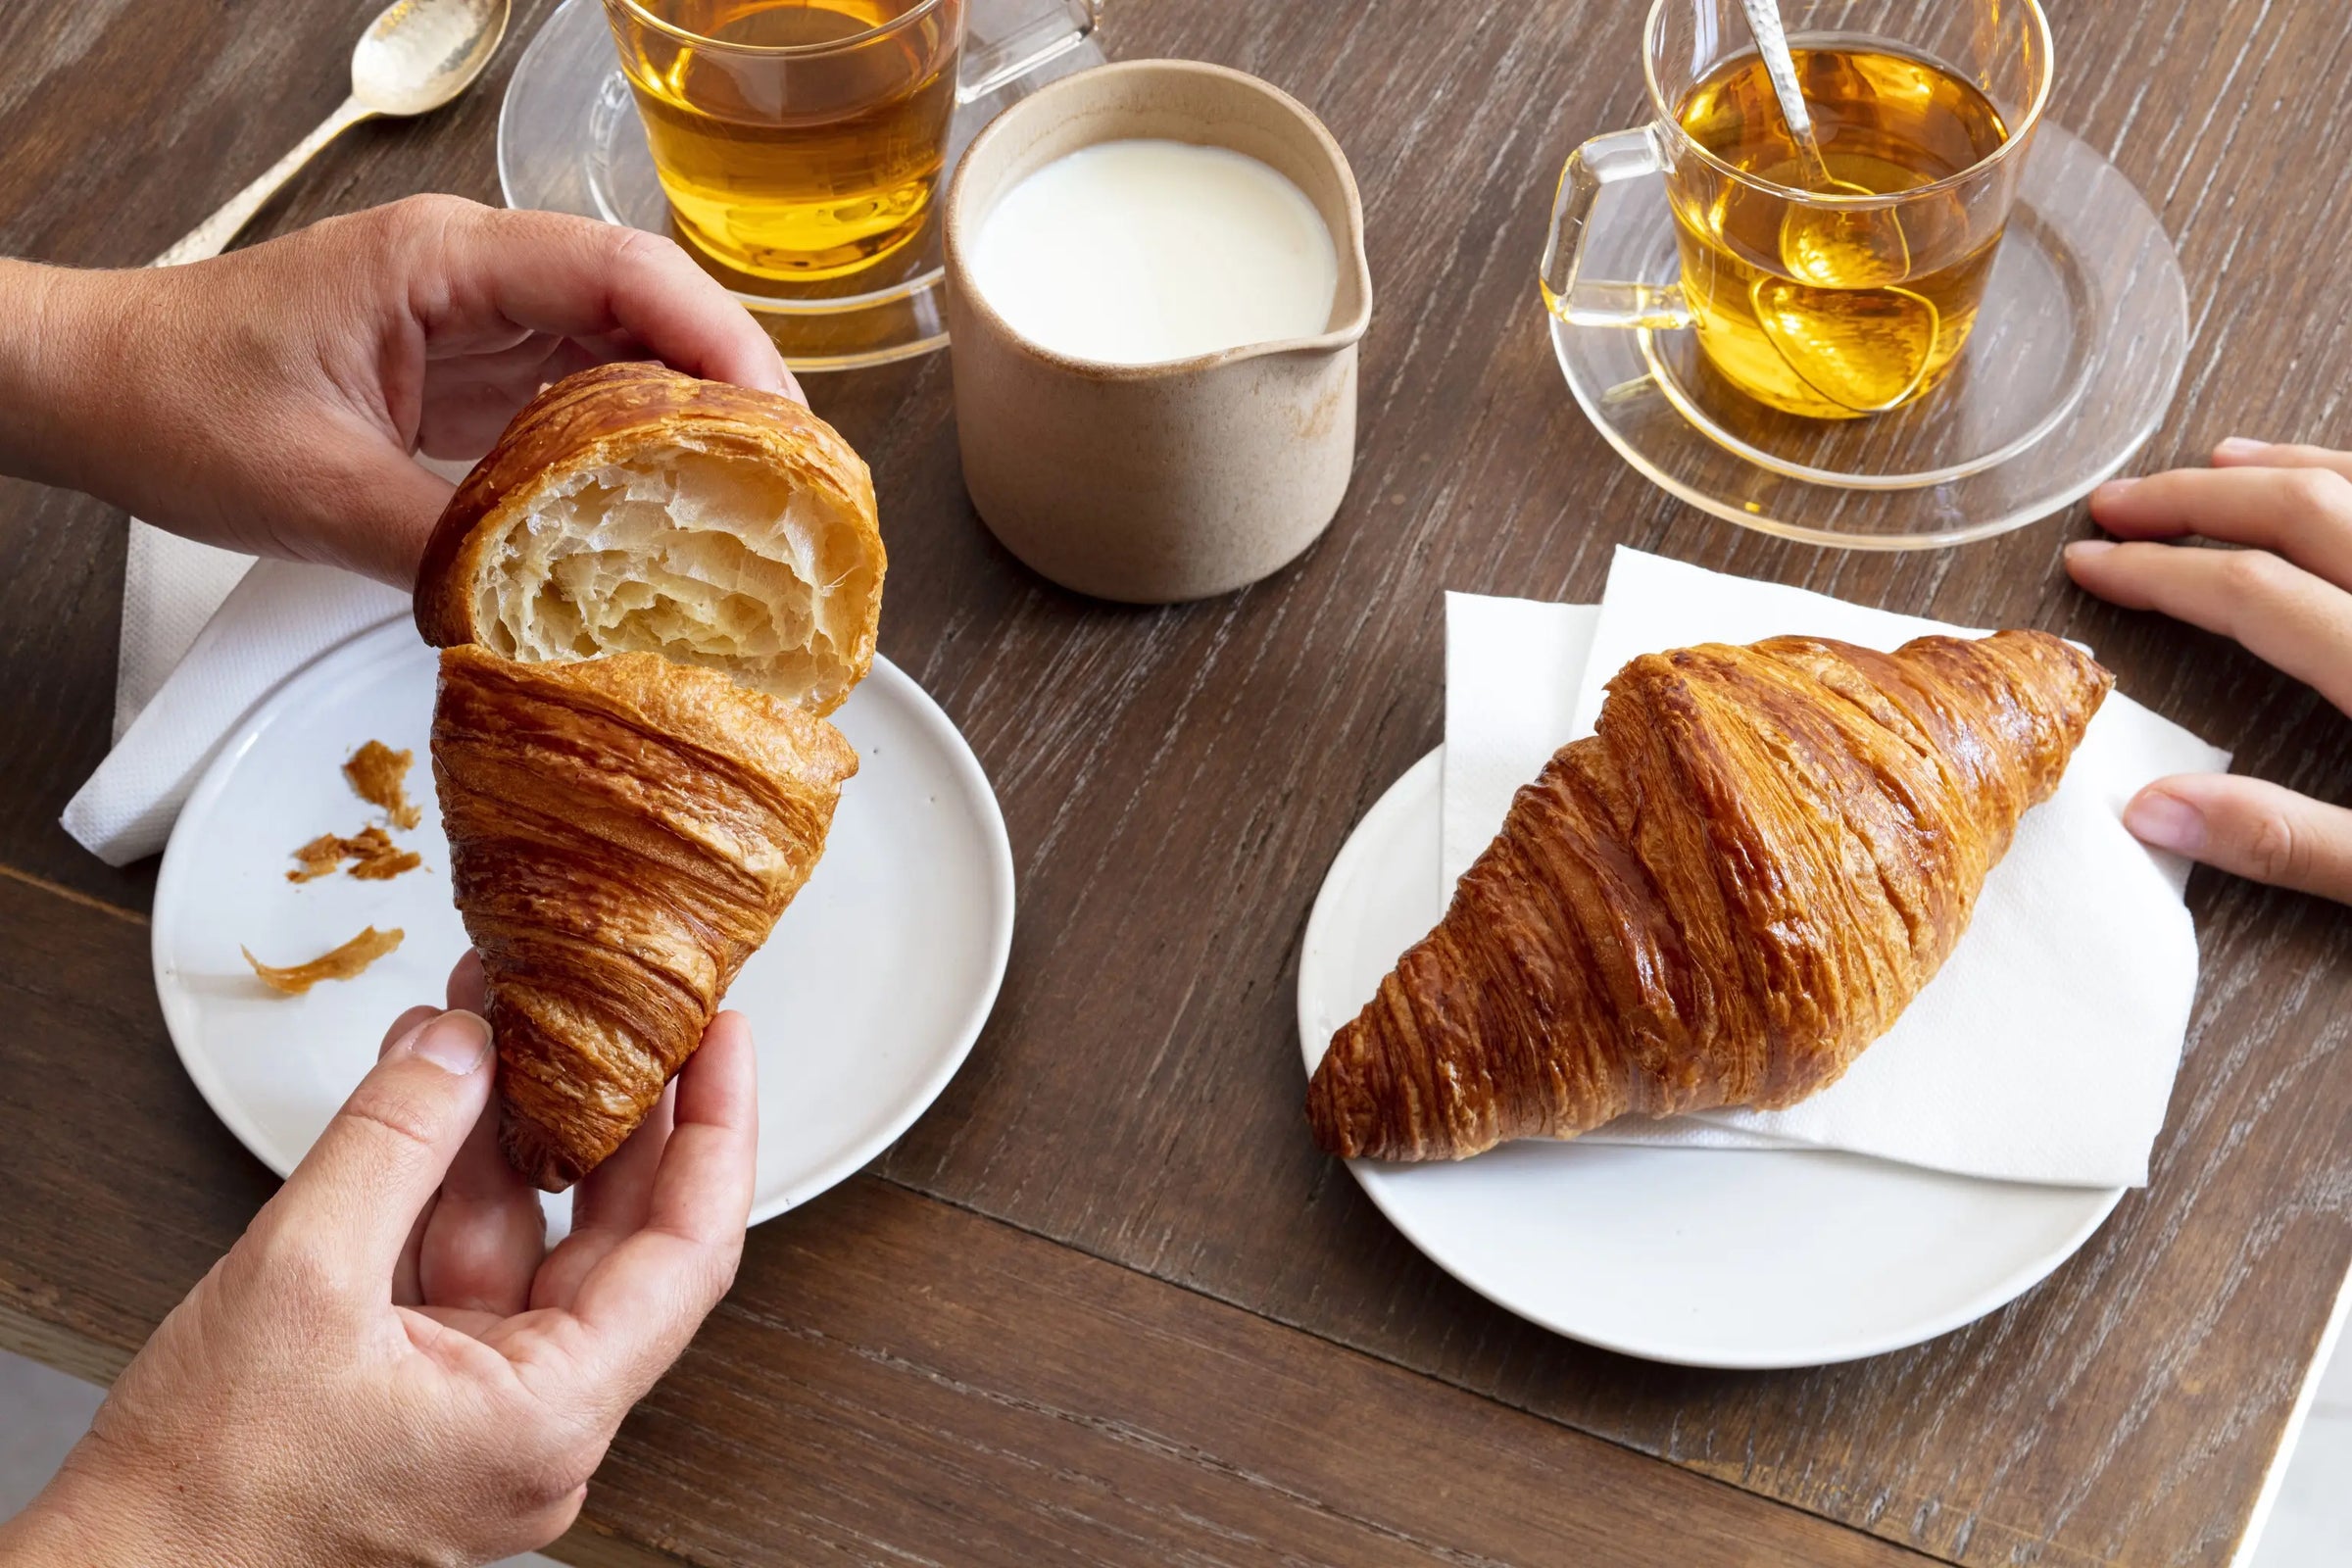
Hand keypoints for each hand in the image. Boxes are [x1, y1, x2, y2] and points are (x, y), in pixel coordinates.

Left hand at [0, 195, 797, 586]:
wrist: (90, 385)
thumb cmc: (176, 400)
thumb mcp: (312, 487)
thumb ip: (441, 544)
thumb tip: (548, 618)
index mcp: (446, 262)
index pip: (624, 273)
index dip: (721, 344)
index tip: (780, 426)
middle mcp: (476, 276)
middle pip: (650, 307)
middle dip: (734, 388)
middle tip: (795, 484)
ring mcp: (476, 321)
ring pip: (625, 353)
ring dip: (694, 422)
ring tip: (756, 504)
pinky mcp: (468, 371)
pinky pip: (580, 398)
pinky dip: (635, 450)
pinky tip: (668, 511)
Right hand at [0, 958, 756, 1567]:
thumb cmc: (199, 1499)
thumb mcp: (298, 1280)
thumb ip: (394, 1144)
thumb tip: (461, 1045)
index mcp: (551, 1416)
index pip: (689, 1249)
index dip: (715, 1129)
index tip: (722, 1041)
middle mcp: (541, 1426)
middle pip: (616, 1238)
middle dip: (601, 1109)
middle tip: (605, 1009)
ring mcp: (485, 1415)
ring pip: (529, 1245)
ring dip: (504, 1134)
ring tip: (484, 1026)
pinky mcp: (428, 1402)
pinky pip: (465, 1273)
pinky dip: (445, 1187)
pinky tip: (428, 1101)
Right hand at [2066, 437, 2351, 901]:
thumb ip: (2287, 840)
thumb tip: (2148, 811)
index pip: (2251, 593)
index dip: (2158, 572)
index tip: (2090, 565)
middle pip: (2301, 513)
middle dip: (2194, 500)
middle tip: (2117, 502)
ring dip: (2280, 471)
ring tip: (2214, 466)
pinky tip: (2329, 481)